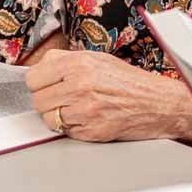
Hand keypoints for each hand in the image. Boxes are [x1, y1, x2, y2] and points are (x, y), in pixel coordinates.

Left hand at [25, 49, 191, 142]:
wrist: (158, 103)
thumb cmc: (129, 80)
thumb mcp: (97, 58)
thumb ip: (66, 60)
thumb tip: (40, 66)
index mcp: (77, 64)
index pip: (33, 77)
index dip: (39, 82)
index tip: (45, 84)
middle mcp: (78, 86)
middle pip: (37, 99)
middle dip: (46, 100)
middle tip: (62, 98)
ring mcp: (84, 111)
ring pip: (48, 118)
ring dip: (57, 116)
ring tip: (75, 108)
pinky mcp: (91, 132)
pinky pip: (65, 132)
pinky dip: (72, 128)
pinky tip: (87, 118)